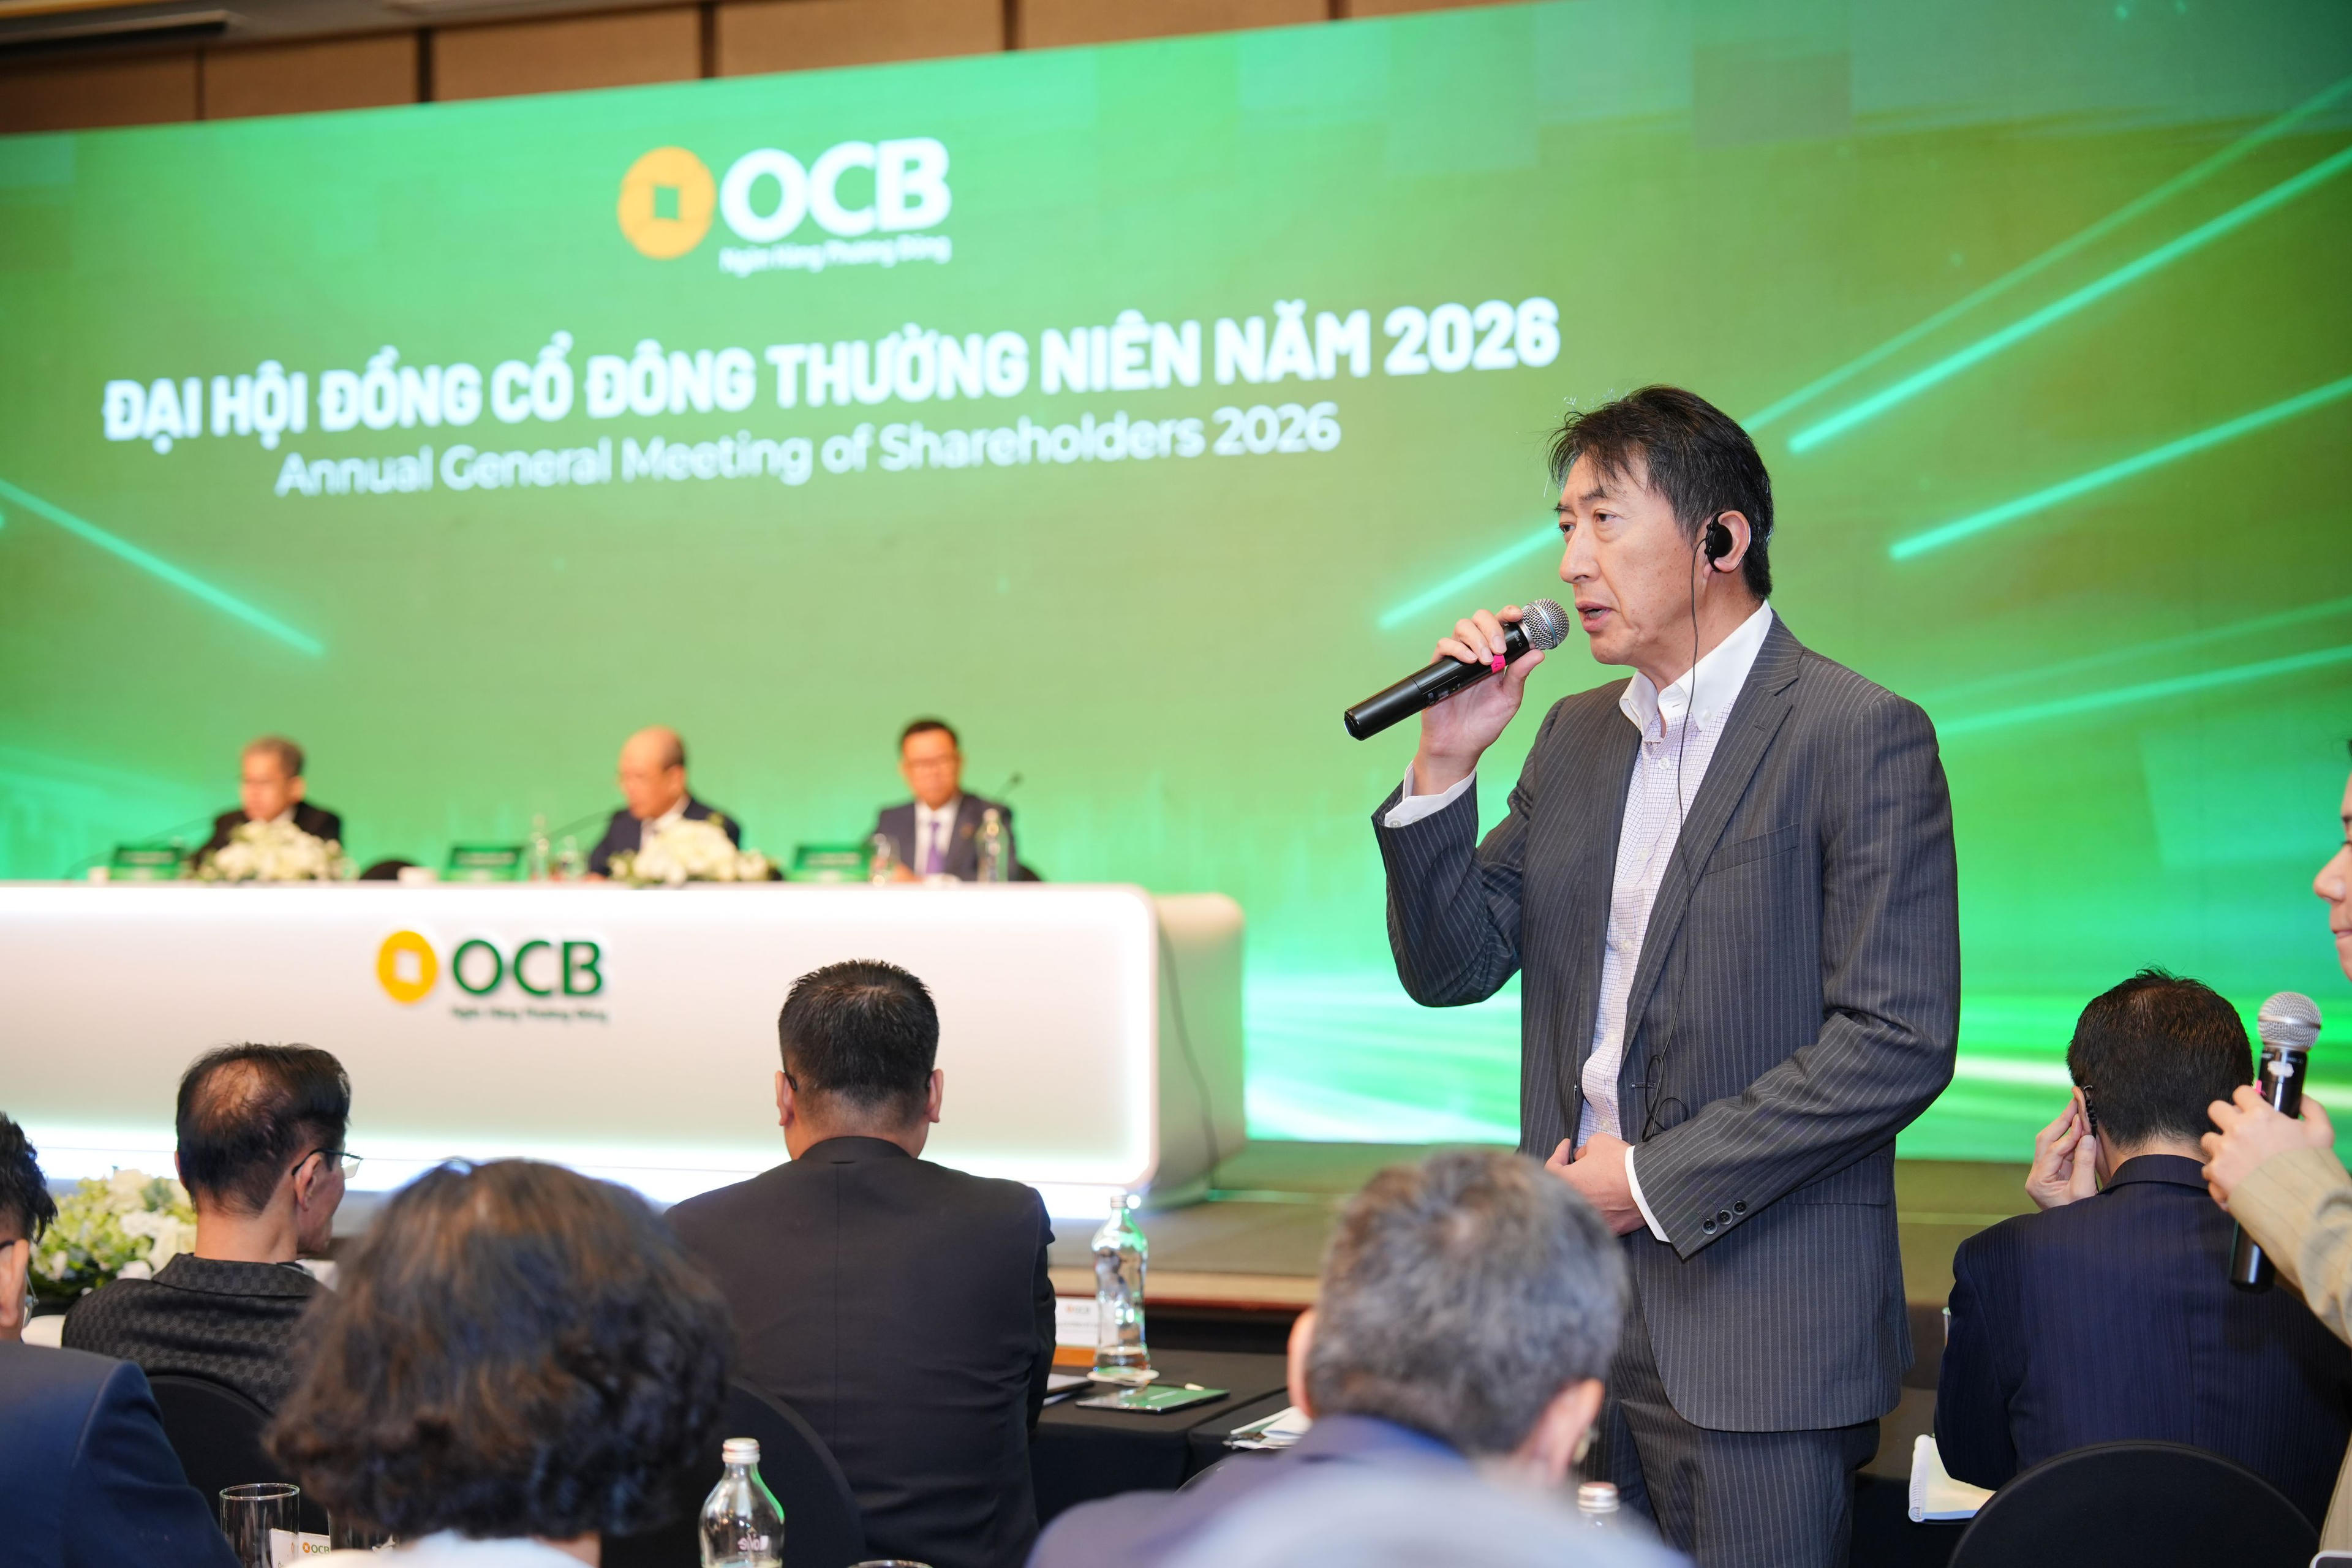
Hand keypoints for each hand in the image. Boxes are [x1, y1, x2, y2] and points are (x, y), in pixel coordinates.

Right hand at [1411, 606, 1545, 795]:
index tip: (1519, 616)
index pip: (1501, 625)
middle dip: (1492, 627)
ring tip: (1485, 660)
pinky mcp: (1440, 668)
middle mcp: (1477, 652)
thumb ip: (1520, 674)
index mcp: (1496, 656)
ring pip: (1462, 627)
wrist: (1459, 745)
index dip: (1509, 614)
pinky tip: (1470, 662)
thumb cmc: (1484, 723)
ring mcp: (1458, 659)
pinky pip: (1444, 645)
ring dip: (1477, 638)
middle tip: (1499, 649)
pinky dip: (1458, 649)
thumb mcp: (1509, 698)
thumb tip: (1538, 653)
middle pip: (1480, 619)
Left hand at [1545, 1134, 1644, 1235]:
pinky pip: (1601, 1216)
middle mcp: (1575, 1204)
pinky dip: (1603, 1205)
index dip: (1559, 1154)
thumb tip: (1581, 1156)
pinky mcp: (1610, 1228)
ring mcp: (1592, 1218)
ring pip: (1583, 1203)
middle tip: (1580, 1162)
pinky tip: (1610, 1195)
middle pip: (1566, 1187)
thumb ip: (1584, 1148)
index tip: (1567, 1146)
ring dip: (1587, 1190)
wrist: (1648, 1185)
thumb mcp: (1598, 1141)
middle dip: (1572, 1173)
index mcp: (1567, 1182)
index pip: (1552, 1168)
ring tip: (1597, 1178)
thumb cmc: (1621, 1162)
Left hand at [2024, 1092, 2099, 1209]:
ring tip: (2078, 1109)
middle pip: (2046, 1141)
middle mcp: (2038, 1175)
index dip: (2069, 1136)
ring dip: (2066, 1127)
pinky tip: (2082, 1127)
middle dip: (2061, 1122)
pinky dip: (2072, 1138)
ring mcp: (2045, 1173)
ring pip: (2052, 1143)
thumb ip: (2084, 1164)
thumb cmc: (2080, 1218)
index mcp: (2039, 1182)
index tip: (2083, 1120)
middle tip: (2075, 1103)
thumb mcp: (2084, 1192)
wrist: (2076, 1235)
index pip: (2052, 1151)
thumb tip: (2087, 1137)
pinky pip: (2062, 1150)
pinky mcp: (2056, 1173)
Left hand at [2201, 1086, 2334, 1208]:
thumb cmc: (2312, 1167)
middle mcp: (2238, 1129)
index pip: (2241, 1092)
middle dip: (2226, 1117)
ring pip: (2209, 1139)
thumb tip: (2298, 1097)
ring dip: (2221, 1147)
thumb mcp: (2322, 1132)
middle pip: (2216, 1108)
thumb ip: (2310, 1108)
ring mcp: (2225, 1150)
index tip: (2251, 1109)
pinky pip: (2207, 1168)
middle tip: (2239, 1131)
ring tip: (2239, 1159)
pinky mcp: (2217, 1171)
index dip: (2246, 1100)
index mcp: (2260, 1115)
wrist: (2301, 1202)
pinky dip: (2219, 1175)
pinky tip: (2235, 1180)